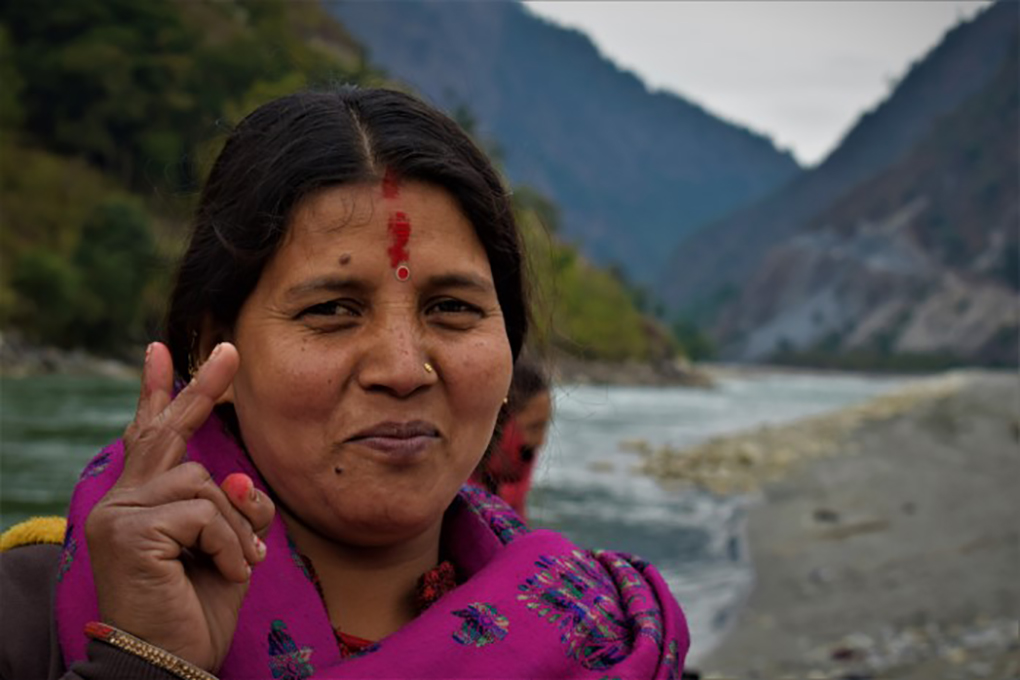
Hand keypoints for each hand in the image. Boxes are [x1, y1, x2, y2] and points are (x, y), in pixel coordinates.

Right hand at [85, 342, 274, 671]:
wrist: (168, 665)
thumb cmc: (196, 610)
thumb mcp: (226, 548)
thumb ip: (230, 508)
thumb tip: (235, 477)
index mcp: (142, 503)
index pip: (151, 439)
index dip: (159, 394)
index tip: (162, 350)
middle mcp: (121, 501)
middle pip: (169, 434)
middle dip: (203, 388)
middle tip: (229, 349)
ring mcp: (120, 513)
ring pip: (206, 484)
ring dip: (236, 527)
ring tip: (233, 566)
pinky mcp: (129, 530)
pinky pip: (205, 514)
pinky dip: (229, 545)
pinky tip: (224, 574)